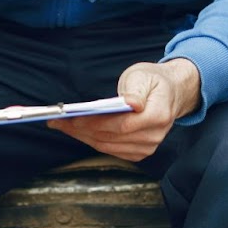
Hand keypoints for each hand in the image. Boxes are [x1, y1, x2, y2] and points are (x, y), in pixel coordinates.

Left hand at [50, 58, 200, 160]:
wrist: (169, 93)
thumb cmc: (153, 81)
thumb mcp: (143, 75)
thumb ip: (135, 90)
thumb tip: (130, 103)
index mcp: (159, 115)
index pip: (122, 125)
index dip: (96, 123)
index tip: (73, 117)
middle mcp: (154, 136)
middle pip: (111, 138)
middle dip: (81, 129)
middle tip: (57, 120)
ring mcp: (148, 147)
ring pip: (107, 146)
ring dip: (81, 136)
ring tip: (61, 125)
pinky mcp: (139, 152)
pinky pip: (109, 149)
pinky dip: (90, 140)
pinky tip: (76, 131)